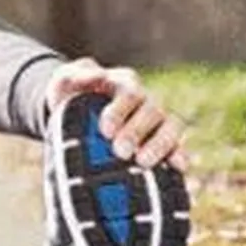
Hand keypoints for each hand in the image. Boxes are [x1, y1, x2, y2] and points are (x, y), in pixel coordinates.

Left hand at [45, 57, 189, 171]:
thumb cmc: (70, 95)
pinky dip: (181, 158)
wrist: (72, 115)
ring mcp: (157, 122)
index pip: (128, 94)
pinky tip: (179, 170)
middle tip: (120, 152)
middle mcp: (146, 101)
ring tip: (144, 163)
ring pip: (171, 128)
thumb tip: (96, 75)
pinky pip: (179, 149)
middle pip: (152, 112)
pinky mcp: (163, 143)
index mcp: (124, 84)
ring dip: (161, 146)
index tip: (104, 131)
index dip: (120, 112)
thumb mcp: (64, 82)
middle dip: (137, 132)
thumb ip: (75, 76)